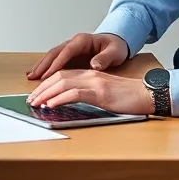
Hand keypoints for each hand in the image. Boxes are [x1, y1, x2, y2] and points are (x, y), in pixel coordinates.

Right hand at [26, 32, 128, 80]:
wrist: (117, 43)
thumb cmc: (116, 47)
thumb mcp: (115, 52)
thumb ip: (105, 58)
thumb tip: (95, 64)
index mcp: (83, 40)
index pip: (66, 51)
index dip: (57, 63)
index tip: (48, 74)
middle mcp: (74, 43)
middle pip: (55, 53)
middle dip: (43, 65)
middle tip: (33, 76)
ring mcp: (70, 49)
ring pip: (52, 57)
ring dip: (41, 66)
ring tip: (30, 76)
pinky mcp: (70, 56)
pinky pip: (55, 61)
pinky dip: (45, 68)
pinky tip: (37, 75)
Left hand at [26, 70, 153, 114]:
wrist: (148, 95)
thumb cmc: (128, 98)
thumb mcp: (104, 94)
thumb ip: (88, 94)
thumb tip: (69, 103)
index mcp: (90, 74)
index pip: (62, 75)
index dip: (46, 84)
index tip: (36, 95)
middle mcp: (90, 74)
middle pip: (58, 77)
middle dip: (41, 89)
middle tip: (30, 100)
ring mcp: (94, 82)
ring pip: (63, 83)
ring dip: (46, 94)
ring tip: (36, 103)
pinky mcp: (100, 92)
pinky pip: (75, 93)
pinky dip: (60, 99)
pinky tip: (51, 105)